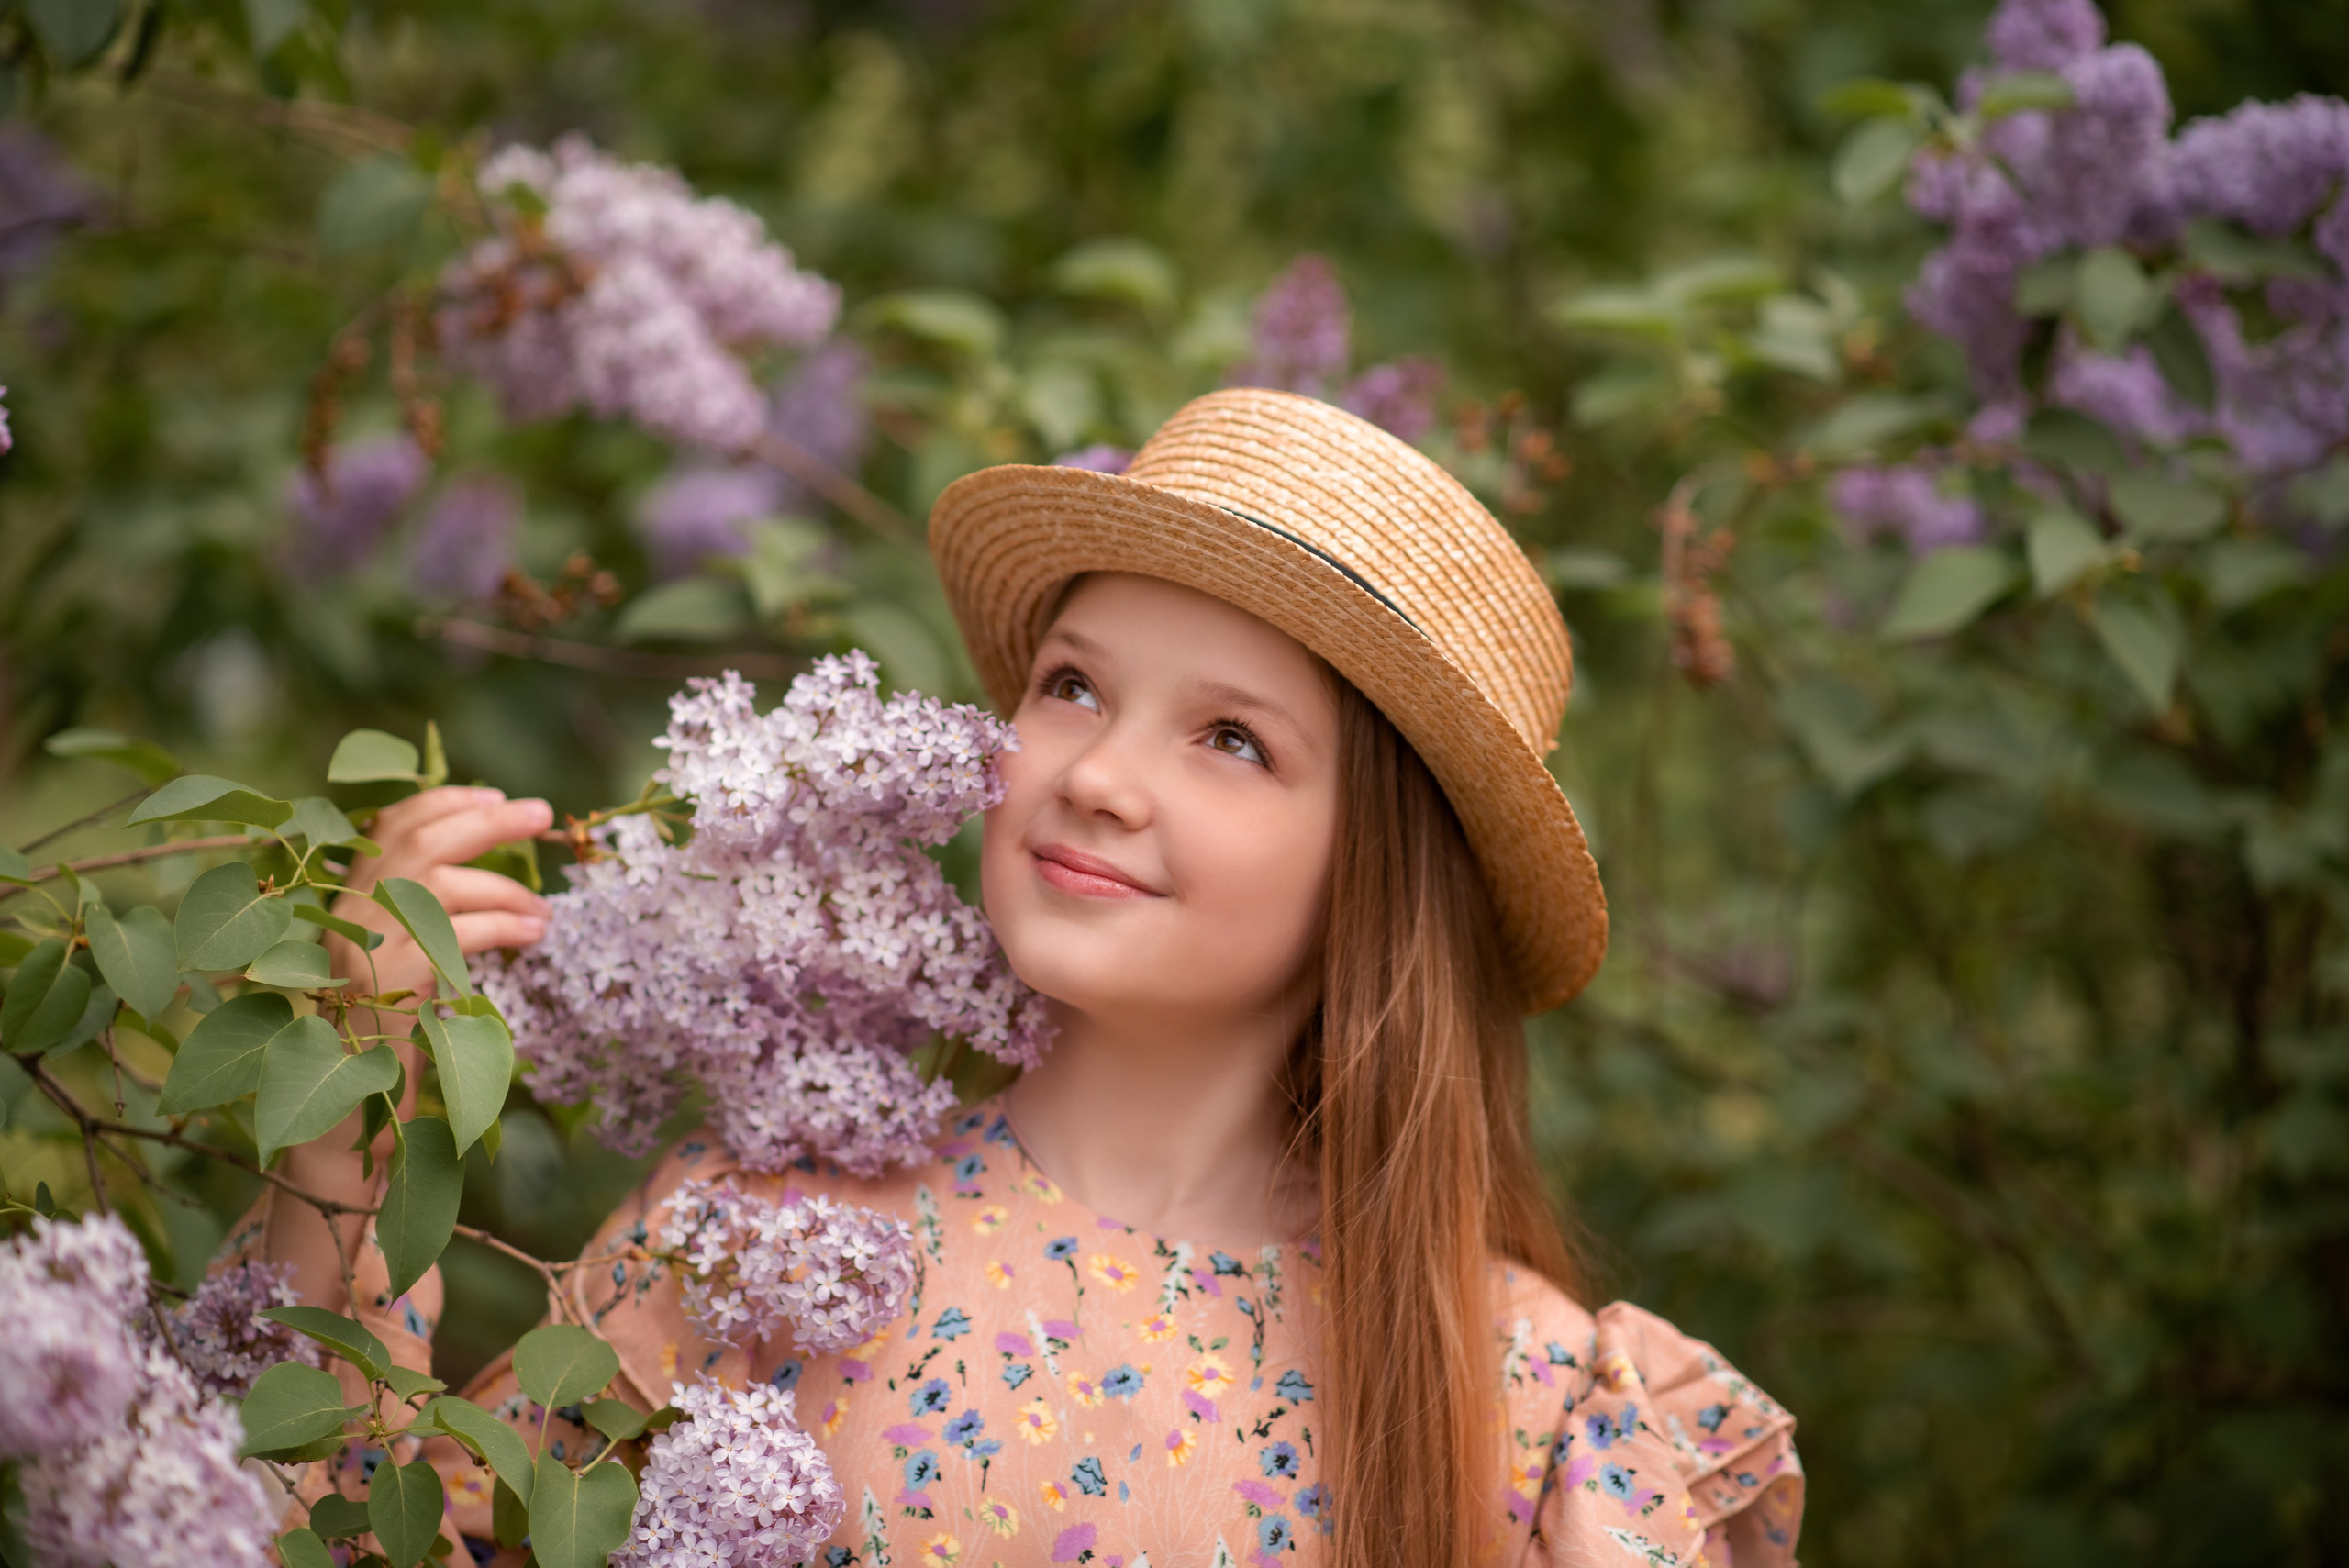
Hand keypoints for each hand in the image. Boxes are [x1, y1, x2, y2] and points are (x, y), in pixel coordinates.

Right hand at [327, 786, 555, 997]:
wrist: (353, 1084)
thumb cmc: (387, 1014)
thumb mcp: (397, 947)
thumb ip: (421, 903)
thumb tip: (484, 857)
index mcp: (352, 893)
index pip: (393, 825)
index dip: (444, 802)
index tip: (493, 795)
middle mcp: (353, 909)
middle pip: (422, 842)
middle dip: (486, 821)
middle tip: (539, 813)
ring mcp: (369, 940)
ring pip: (444, 884)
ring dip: (507, 890)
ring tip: (545, 910)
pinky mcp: (392, 974)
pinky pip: (460, 933)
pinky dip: (505, 925)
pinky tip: (533, 932)